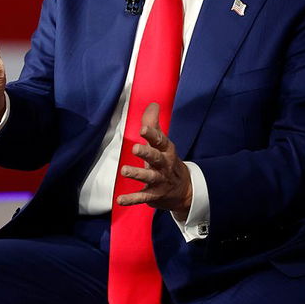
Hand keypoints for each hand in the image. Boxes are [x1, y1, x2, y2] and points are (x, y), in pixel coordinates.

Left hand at [116, 102, 192, 217]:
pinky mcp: (154, 194)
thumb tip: (152, 104)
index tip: (143, 129)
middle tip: (135, 148)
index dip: (152, 134)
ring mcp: (160, 180)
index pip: (160, 140)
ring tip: (124, 171)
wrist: (184, 190)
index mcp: (166, 150)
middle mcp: (164, 164)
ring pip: (149, 176)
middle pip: (156, 157)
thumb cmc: (167, 161)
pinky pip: (142, 197)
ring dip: (137, 174)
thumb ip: (154, 124)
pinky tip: (120, 199)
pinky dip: (132, 199)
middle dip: (146, 153)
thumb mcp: (162, 143)